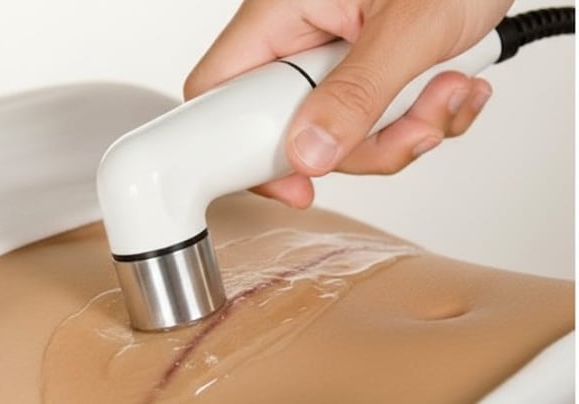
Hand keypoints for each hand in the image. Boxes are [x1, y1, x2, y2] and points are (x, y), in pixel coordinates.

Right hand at [184, 0, 512, 207]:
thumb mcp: (409, 27)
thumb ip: (357, 93)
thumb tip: (309, 152)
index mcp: (281, 13)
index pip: (220, 92)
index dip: (243, 148)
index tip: (295, 181)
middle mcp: (300, 38)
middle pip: (293, 128)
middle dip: (361, 143)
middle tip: (410, 124)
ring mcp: (334, 58)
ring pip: (342, 135)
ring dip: (404, 129)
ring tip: (447, 87)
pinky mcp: (368, 72)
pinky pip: (377, 123)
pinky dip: (421, 117)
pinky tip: (451, 82)